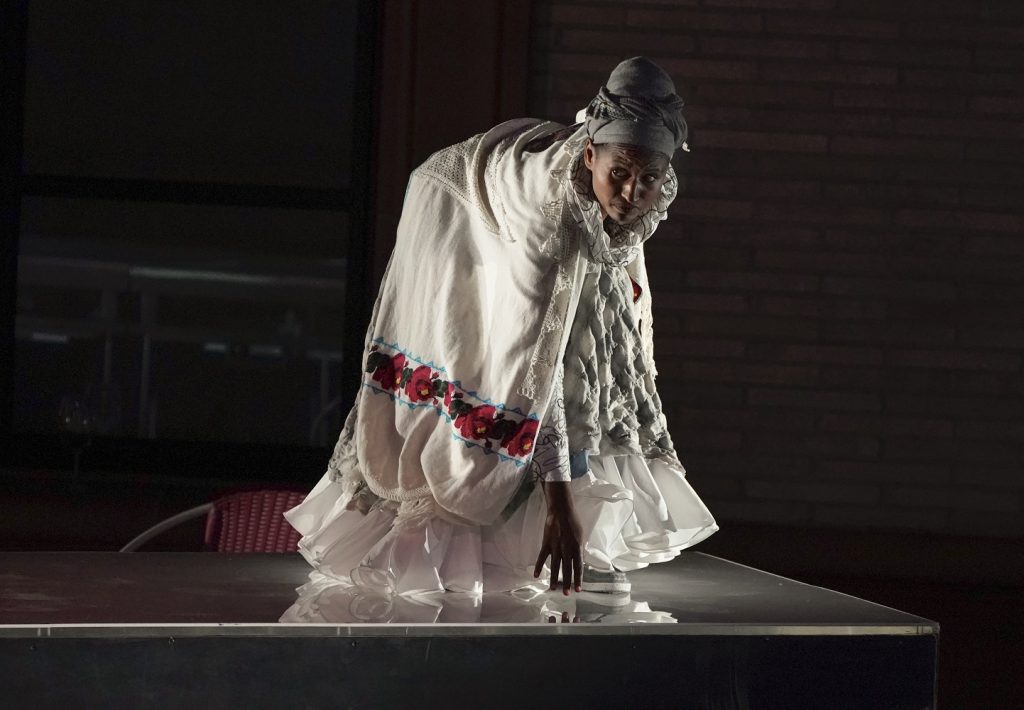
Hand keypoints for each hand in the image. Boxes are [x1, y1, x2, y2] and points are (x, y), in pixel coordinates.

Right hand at [533, 480, 582, 594]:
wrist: (561, 510)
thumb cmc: (573, 521)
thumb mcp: (581, 535)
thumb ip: (579, 548)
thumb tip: (579, 559)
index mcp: (577, 547)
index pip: (578, 566)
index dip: (578, 578)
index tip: (579, 589)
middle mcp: (567, 549)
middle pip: (567, 569)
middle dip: (567, 582)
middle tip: (566, 594)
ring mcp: (556, 546)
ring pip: (555, 566)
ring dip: (554, 578)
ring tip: (553, 589)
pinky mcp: (546, 543)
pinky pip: (542, 557)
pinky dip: (539, 566)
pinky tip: (537, 575)